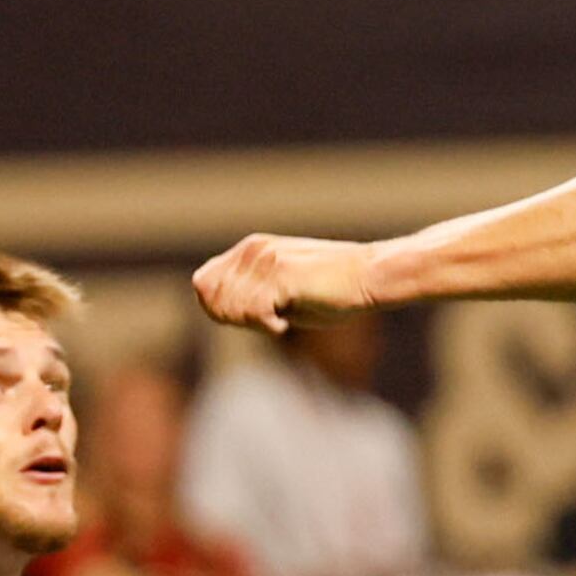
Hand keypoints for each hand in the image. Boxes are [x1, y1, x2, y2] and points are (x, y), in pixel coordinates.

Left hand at [193, 234, 377, 333]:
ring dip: (251, 324)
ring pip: (229, 306)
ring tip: (279, 321)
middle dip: (233, 318)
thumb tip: (221, 310)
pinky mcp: (282, 275)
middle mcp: (253, 249)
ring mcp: (266, 260)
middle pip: (210, 297)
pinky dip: (268, 327)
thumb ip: (251, 294)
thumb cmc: (333, 291)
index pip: (204, 283)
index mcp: (250, 248)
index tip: (254, 319)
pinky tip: (286, 325)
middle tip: (268, 321)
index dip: (220, 309)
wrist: (370, 277)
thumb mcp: (282, 291)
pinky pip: (253, 312)